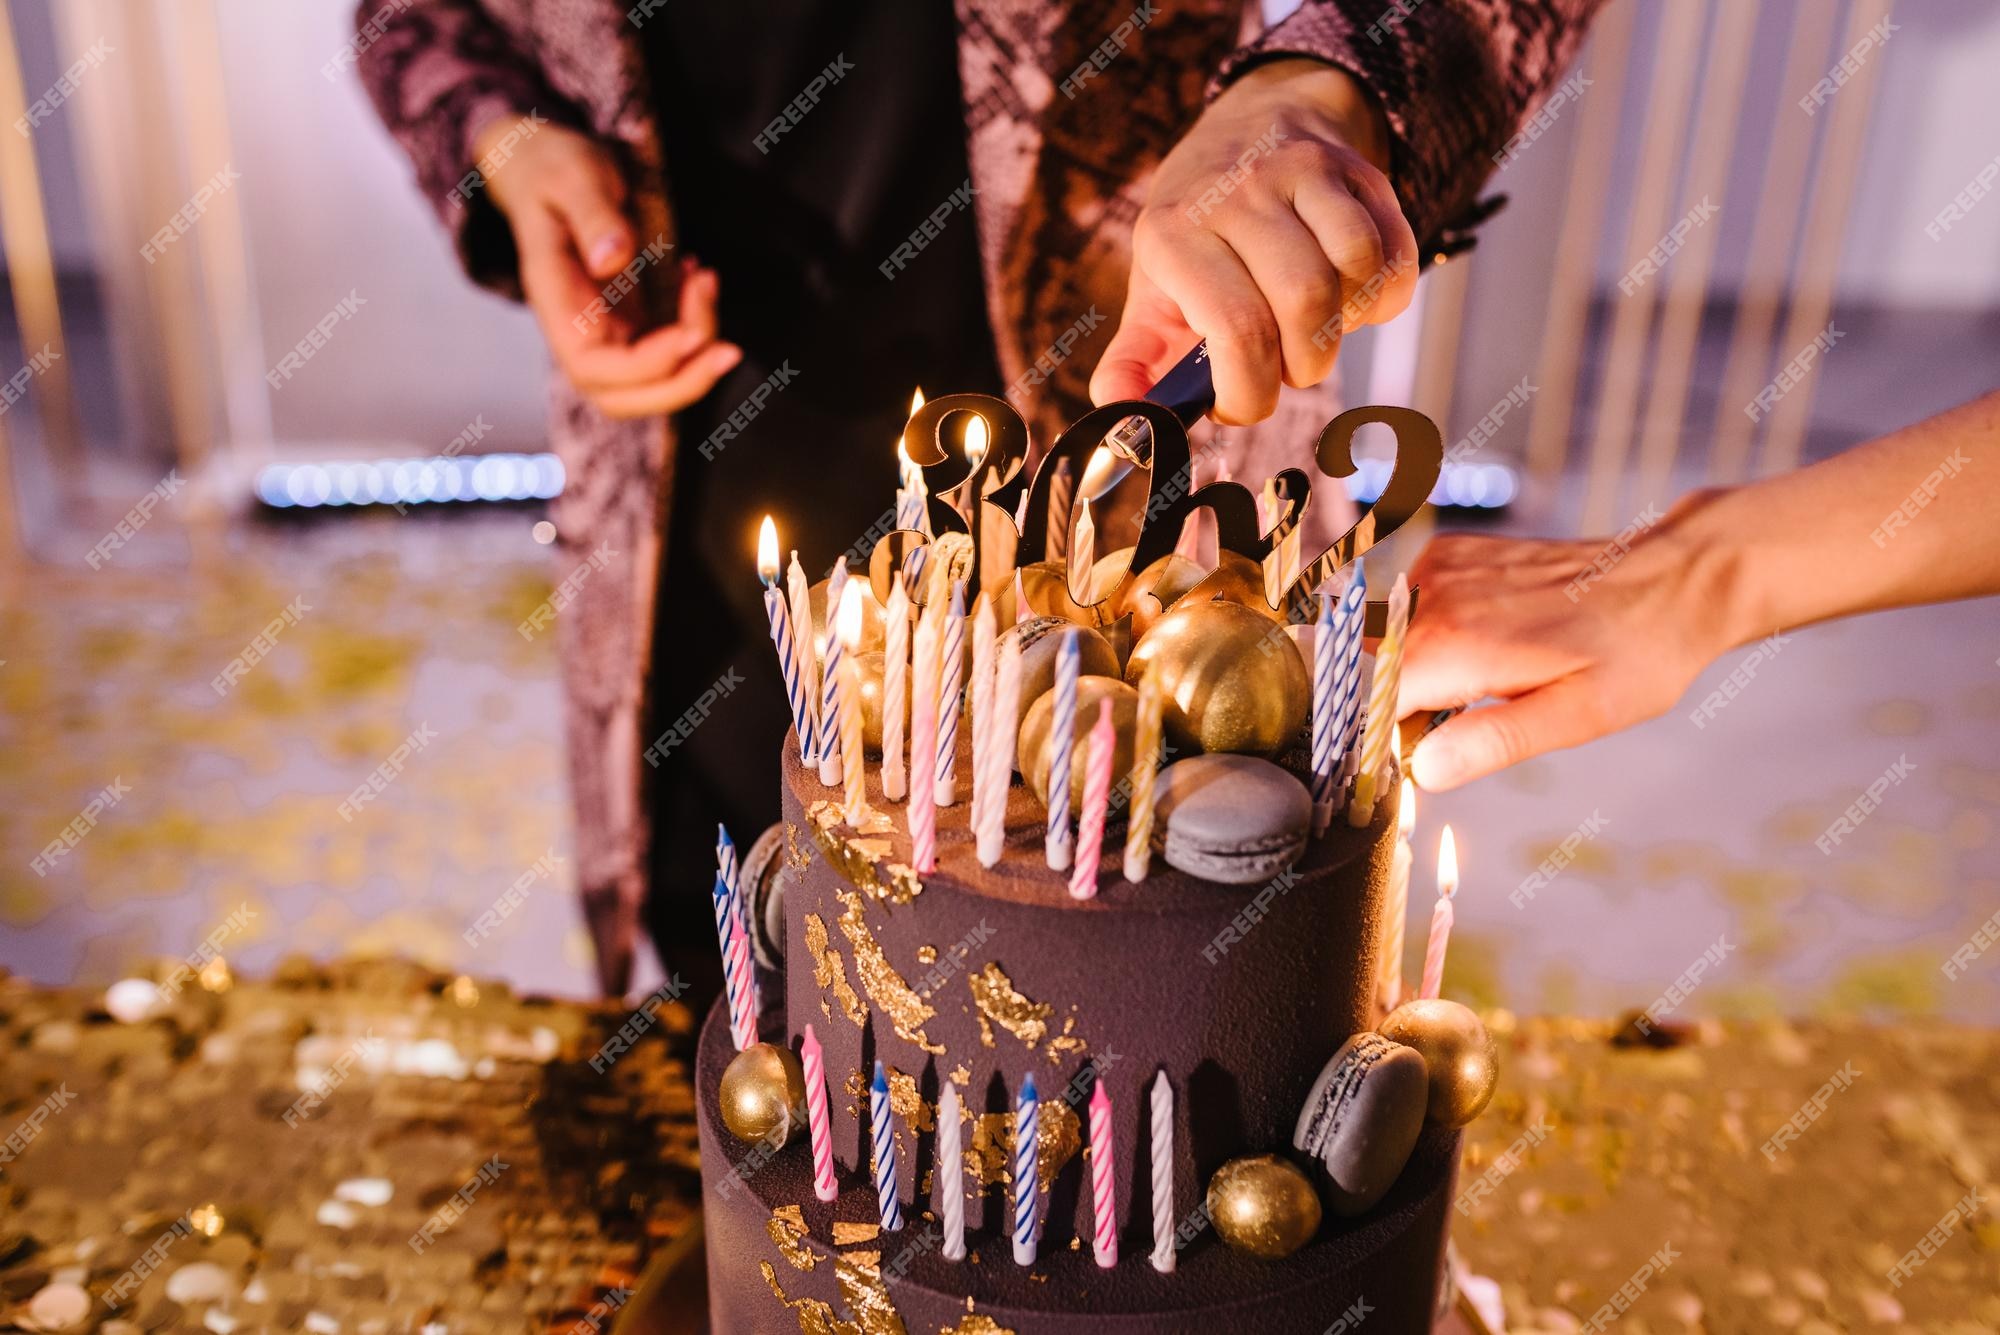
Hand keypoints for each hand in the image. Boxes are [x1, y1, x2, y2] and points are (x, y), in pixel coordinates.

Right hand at [474, 116, 741, 418]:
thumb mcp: (573, 175)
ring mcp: (606, 330)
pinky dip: (696, 328)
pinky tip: (698, 278)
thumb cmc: (555, 169)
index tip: (688, 335)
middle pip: (625, 397)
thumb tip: (612, 259)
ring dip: (697, 355)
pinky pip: (668, 349)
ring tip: (706, 282)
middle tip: (729, 348)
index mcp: (555, 304)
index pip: (594, 369)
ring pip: (653, 380)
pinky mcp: (630, 320)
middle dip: (683, 383)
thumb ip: (592, 215)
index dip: (646, 366)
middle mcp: (579, 330)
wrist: (544, 168)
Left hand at [1091, 60, 1418, 423]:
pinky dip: (1385, 298)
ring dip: (1348, 328)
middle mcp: (1237, 193)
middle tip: (1287, 368)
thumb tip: (1124, 417)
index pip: (1237, 331)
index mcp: (1175, 233)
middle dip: (1304, 366)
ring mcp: (1302, 173)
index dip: (1252, 392)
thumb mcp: (1152, 291)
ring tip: (1319, 329)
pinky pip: (1394, 252)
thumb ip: (1133, 363)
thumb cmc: (1197, 236)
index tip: (1246, 403)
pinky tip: (1353, 300)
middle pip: (1304, 304)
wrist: (1250, 127)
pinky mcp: (1358, 171)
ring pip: (1356, 271)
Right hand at [1396, 497, 1739, 789]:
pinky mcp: (1451, 554)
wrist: (1671, 578)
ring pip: (1395, 643)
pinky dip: (1442, 631)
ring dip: (1432, 668)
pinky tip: (1497, 635)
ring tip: (1501, 671)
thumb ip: (1492, 742)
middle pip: (1383, 675)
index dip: (1401, 739)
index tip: (1443, 752)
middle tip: (1488, 709)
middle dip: (1419, 703)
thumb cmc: (1636, 653)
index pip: (1377, 707)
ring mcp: (1440, 567)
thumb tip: (1424, 770)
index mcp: (1456, 643)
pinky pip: (1416, 609)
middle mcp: (1436, 596)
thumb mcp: (1576, 717)